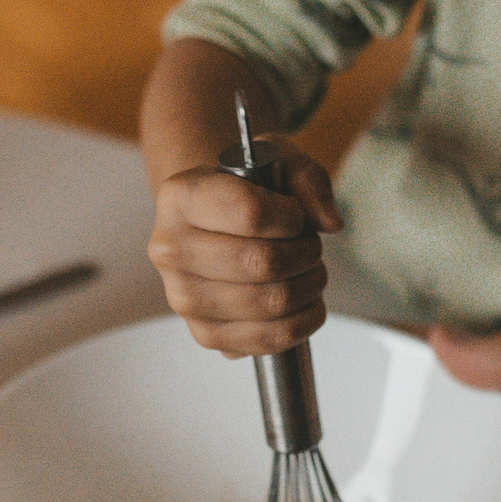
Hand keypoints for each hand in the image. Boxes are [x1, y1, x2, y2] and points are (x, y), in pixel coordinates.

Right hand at [148, 137, 342, 357]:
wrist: (214, 224)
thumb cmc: (246, 190)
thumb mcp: (277, 162)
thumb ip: (308, 179)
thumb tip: (330, 223)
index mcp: (179, 197)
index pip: (250, 212)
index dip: (292, 216)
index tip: (296, 216)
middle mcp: (170, 249)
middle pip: (262, 262)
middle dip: (306, 253)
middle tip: (310, 246)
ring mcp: (183, 297)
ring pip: (271, 302)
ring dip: (309, 286)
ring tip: (308, 270)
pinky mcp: (205, 334)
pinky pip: (270, 339)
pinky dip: (303, 321)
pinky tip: (304, 301)